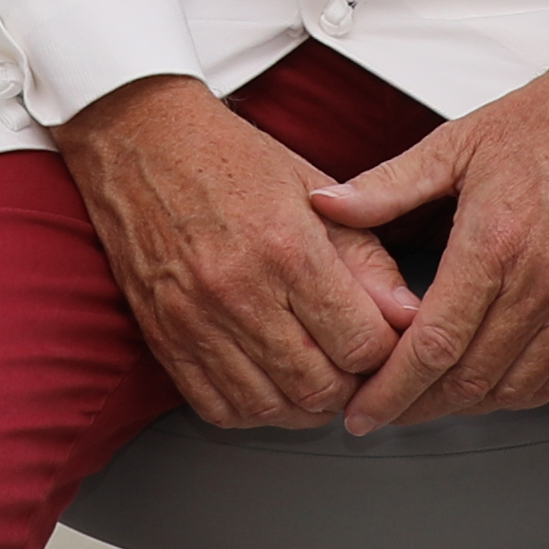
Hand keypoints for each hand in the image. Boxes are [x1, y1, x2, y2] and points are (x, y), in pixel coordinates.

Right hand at [60, 75, 422, 428]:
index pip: (361, 342)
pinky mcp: (163, 336)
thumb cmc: (229, 158)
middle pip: (319, 387)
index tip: (384, 338)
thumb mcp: (315, 191)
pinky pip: (216, 406)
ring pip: (270, 408)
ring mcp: (194, 320)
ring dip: (304, 405)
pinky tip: (269, 383)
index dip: (387, 350)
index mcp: (287, 248)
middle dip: (350, 385)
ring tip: (316, 375)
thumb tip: (408, 315)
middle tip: (354, 363)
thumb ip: (366, 259)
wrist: (140, 139)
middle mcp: (239, 291)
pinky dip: (252, 409)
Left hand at [308, 57, 548, 429]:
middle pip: (468, 379)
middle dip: (416, 407)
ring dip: (464, 406)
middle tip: (382, 413)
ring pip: (514, 388)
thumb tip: (323, 205)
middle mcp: (542, 280)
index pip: (432, 345)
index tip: (361, 412)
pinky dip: (519, 394)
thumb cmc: (547, 118)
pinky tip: (490, 388)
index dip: (391, 390)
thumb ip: (386, 186)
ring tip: (427, 401)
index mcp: (494, 240)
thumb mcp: (456, 142)